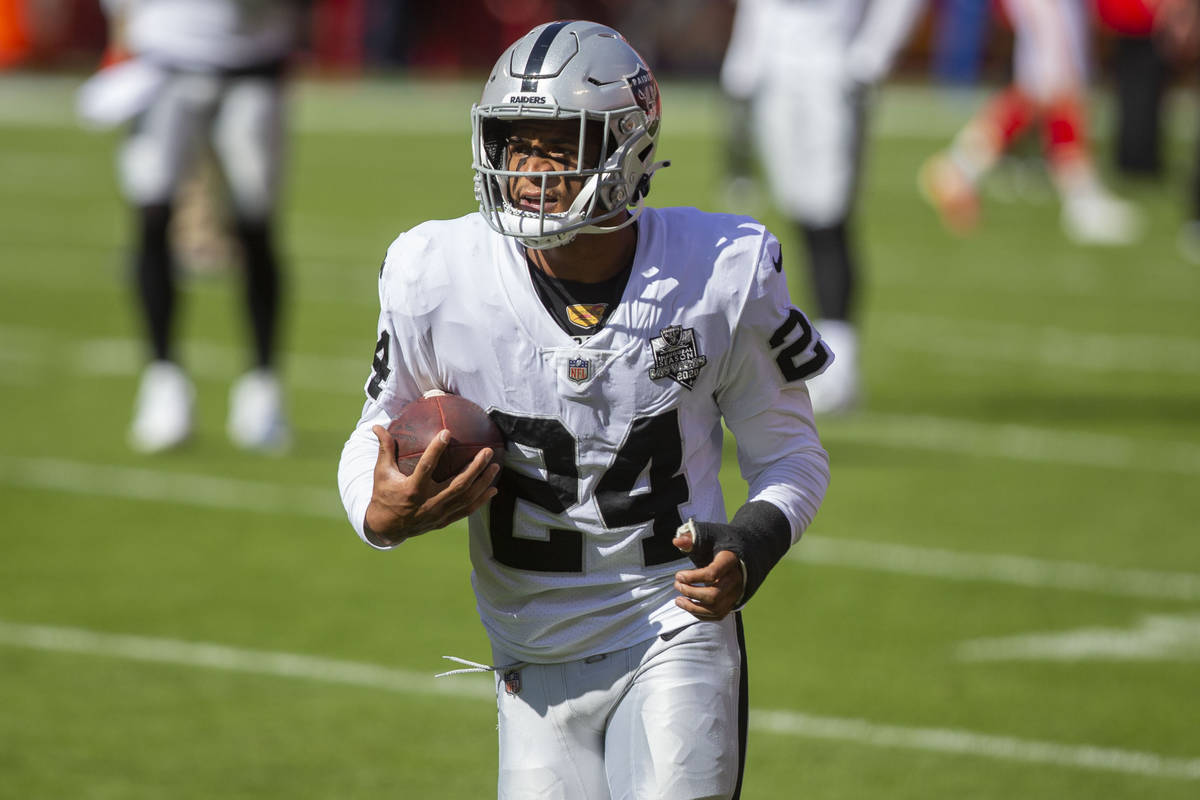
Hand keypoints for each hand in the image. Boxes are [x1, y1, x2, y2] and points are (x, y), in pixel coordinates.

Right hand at [363, 424, 498, 546]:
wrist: (387, 528)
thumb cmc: (384, 495)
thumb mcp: (381, 473)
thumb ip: (385, 449)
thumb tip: (377, 426)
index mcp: (412, 490)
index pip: (426, 467)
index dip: (436, 449)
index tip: (447, 432)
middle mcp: (428, 503)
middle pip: (458, 485)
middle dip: (475, 468)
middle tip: (487, 451)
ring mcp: (439, 513)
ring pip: (466, 498)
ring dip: (483, 482)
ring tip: (495, 466)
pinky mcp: (444, 521)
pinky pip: (467, 511)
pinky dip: (481, 500)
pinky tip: (493, 489)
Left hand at [672, 529, 744, 620]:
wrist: (742, 551)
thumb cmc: (721, 542)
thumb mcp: (707, 535)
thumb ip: (691, 538)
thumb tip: (676, 542)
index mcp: (730, 560)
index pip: (712, 573)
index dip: (692, 577)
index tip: (679, 575)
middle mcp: (736, 579)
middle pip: (714, 595)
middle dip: (691, 592)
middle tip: (677, 585)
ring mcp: (736, 592)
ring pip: (716, 609)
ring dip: (693, 608)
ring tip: (678, 600)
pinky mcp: (733, 601)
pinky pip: (718, 615)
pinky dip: (701, 614)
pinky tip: (688, 606)